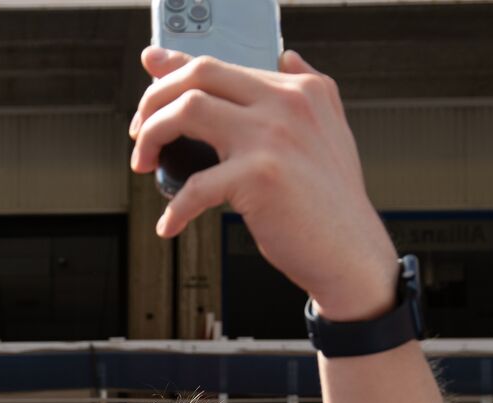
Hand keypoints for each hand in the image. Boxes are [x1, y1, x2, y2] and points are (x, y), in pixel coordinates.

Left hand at [129, 45, 397, 320]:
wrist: (351, 255)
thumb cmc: (333, 205)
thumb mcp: (333, 129)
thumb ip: (310, 88)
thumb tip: (287, 57)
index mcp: (300, 90)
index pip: (222, 64)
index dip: (175, 67)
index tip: (150, 71)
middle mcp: (287, 105)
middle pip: (199, 75)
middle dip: (155, 98)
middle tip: (141, 131)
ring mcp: (272, 138)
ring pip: (187, 111)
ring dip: (153, 136)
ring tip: (144, 163)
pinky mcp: (259, 177)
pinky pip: (195, 186)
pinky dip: (174, 209)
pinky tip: (170, 225)